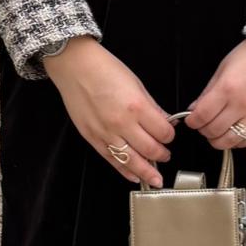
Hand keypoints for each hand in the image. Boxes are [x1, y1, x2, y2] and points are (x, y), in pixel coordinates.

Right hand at [42, 36, 174, 186]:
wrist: (75, 66)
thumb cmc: (104, 69)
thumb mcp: (136, 84)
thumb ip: (152, 106)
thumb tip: (165, 121)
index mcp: (136, 107)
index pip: (163, 132)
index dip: (170, 136)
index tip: (170, 135)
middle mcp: (122, 123)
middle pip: (151, 150)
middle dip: (162, 155)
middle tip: (165, 155)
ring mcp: (106, 133)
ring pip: (132, 162)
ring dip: (147, 173)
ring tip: (156, 179)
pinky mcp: (93, 139)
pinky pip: (112, 161)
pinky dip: (126, 172)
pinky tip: (135, 176)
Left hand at [183, 37, 245, 148]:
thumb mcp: (223, 67)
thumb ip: (208, 91)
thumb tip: (195, 109)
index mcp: (227, 88)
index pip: (202, 116)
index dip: (192, 121)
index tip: (191, 120)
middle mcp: (242, 104)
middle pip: (214, 131)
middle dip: (203, 130)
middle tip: (204, 125)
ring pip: (231, 140)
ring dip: (219, 140)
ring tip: (217, 133)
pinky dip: (239, 142)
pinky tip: (234, 136)